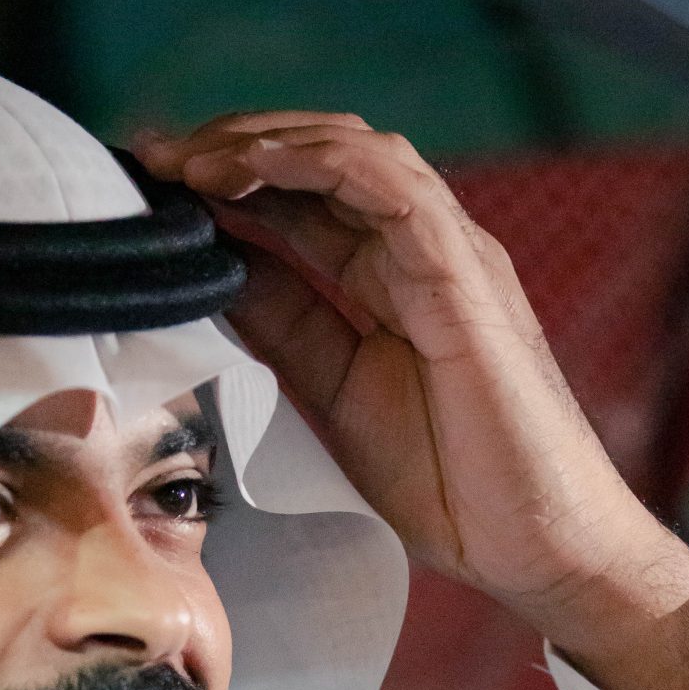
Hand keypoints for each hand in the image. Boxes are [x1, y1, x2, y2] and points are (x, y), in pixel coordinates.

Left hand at [137, 111, 688, 689]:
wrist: (538, 546)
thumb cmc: (454, 483)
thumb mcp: (333, 392)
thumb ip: (282, 327)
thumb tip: (208, 275)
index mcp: (393, 276)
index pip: (304, 196)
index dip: (226, 180)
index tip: (150, 185)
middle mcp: (423, 249)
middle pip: (323, 155)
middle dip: (232, 145)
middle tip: (153, 158)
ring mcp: (450, 254)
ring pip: (355, 151)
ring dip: (264, 143)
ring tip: (191, 161)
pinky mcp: (467, 276)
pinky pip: (392, 187)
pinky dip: (317, 163)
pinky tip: (252, 170)